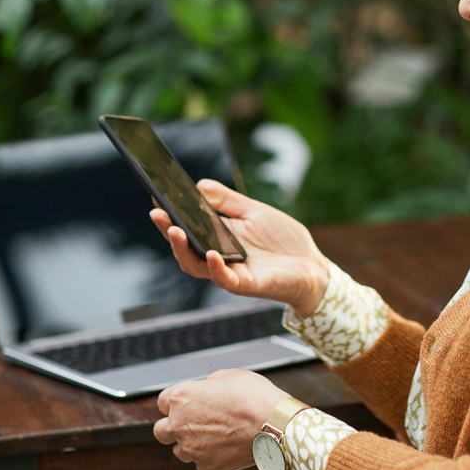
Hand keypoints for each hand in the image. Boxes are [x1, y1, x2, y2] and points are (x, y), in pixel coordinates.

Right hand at [150, 179, 328, 316]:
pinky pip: (224, 279)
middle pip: (185, 247)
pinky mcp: (246, 284)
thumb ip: (229, 201)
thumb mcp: (255, 212)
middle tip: (157, 213)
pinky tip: (210, 254)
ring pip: (196, 265)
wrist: (312, 265)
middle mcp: (219, 256)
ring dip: (183, 249)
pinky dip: (215, 267)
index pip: (188, 226)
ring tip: (174, 231)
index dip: (171, 214)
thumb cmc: (284, 240)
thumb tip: (199, 185)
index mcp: (219, 237)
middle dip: (168, 230)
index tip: (157, 198)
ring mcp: (231, 271)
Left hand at [153, 368, 288, 469]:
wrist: (274, 424)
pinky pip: (200, 462)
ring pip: (179, 450)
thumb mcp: (228, 376)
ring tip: (213, 434)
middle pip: (160, 430)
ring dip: (190, 443)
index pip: (162, 401)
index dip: (176, 400)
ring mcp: (191, 449)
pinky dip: (209, 455)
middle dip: (172, 425)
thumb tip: (206, 391)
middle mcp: (180, 425)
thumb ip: (208, 385)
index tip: (187, 402)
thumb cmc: (254, 396)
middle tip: (192, 421)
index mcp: (181, 398)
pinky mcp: (206, 467)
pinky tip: (226, 445)